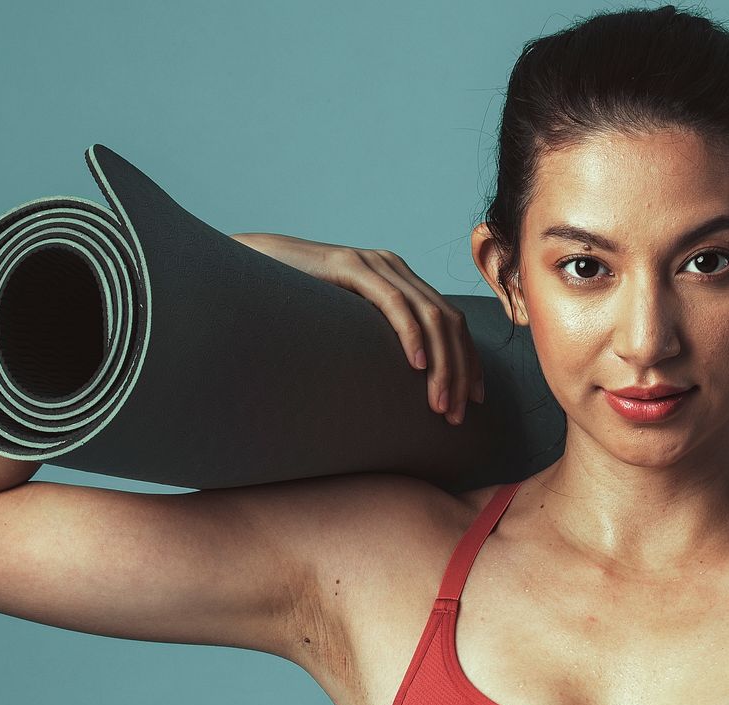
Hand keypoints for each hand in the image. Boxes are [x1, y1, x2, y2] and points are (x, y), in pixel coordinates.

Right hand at [230, 232, 483, 425]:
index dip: (468, 361)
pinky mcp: (353, 267)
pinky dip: (411, 335)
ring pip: (430, 317)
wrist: (253, 269)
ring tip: (439, 404)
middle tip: (456, 415)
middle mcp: (396, 270)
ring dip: (441, 365)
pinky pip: (394, 303)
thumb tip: (394, 388)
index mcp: (401, 283)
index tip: (475, 400)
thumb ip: (373, 345)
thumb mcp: (347, 330)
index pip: (452, 323)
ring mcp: (377, 266)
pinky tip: (417, 366)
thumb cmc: (296, 310)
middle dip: (459, 373)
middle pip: (449, 323)